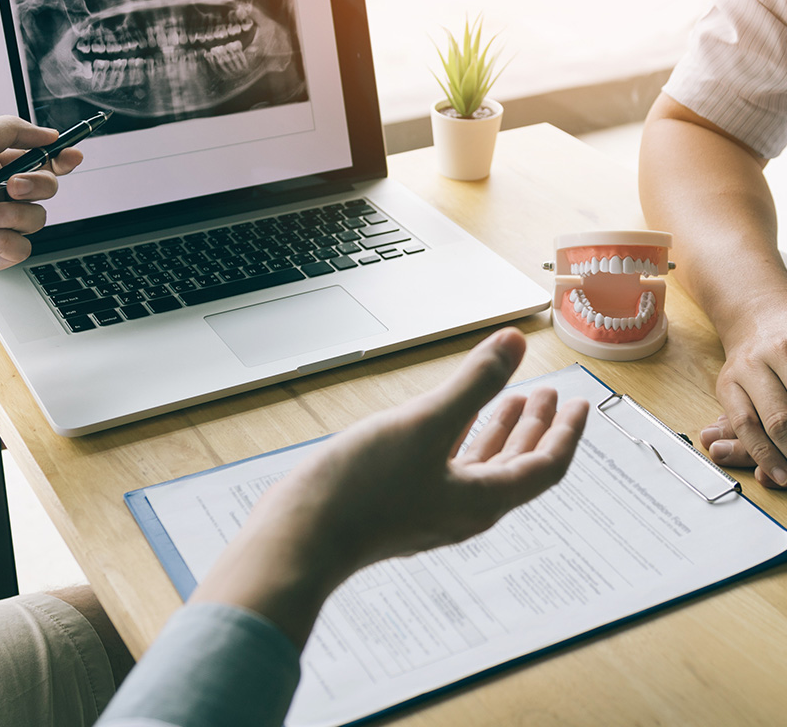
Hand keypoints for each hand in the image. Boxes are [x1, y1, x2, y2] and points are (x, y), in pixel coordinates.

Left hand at [0, 116, 81, 312]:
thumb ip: (14, 130)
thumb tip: (47, 133)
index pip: (36, 160)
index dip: (58, 159)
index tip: (72, 156)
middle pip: (45, 190)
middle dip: (35, 186)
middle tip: (11, 186)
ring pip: (35, 220)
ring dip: (8, 215)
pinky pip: (21, 249)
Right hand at [191, 328, 588, 648]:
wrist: (301, 536)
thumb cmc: (363, 490)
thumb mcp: (426, 424)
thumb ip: (474, 383)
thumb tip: (515, 344)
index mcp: (482, 500)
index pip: (545, 466)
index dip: (567, 432)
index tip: (580, 403)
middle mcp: (463, 508)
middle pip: (517, 466)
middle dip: (536, 427)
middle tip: (550, 396)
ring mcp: (431, 507)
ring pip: (482, 466)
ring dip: (500, 431)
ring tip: (510, 400)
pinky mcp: (402, 502)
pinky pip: (449, 466)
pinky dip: (462, 438)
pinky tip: (450, 420)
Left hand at [700, 303, 786, 487]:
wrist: (759, 315)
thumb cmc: (753, 366)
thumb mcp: (736, 391)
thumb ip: (732, 426)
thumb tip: (714, 449)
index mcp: (731, 381)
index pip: (745, 424)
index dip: (763, 455)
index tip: (779, 478)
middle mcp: (753, 364)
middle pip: (778, 418)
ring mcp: (781, 350)